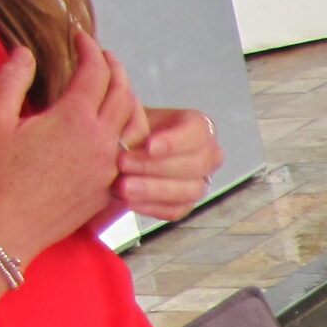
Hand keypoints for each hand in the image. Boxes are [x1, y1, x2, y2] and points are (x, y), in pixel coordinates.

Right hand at [0, 36, 130, 263]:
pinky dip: (130, 132)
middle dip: (114, 68)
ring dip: (128, 99)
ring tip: (115, 86)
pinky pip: (133, 154)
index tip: (79, 37)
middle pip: (123, 93)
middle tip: (102, 55)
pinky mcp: (110, 188)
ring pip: (136, 124)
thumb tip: (25, 52)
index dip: (89, 49)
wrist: (4, 228)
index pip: (95, 72)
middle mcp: (101, 142)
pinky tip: (117, 127)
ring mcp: (110, 167)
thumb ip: (11, 80)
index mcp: (74, 120)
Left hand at [111, 108, 221, 222]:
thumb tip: (129, 139)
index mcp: (199, 127)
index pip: (199, 132)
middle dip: (157, 166)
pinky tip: (130, 201)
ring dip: (154, 189)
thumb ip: (133, 122)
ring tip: (122, 187)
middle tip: (123, 164)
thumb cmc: (128, 129)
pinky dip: (152, 206)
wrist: (119, 150)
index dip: (175, 141)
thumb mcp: (129, 115)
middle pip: (197, 164)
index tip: (149, 146)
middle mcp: (207, 155)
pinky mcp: (186, 204)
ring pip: (190, 190)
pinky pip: (176, 210)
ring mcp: (200, 182)